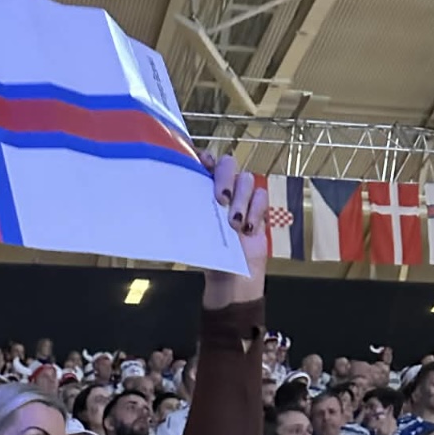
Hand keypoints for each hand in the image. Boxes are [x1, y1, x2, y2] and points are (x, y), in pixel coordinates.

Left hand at [201, 154, 266, 309]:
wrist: (231, 278)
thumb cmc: (210, 255)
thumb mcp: (195, 233)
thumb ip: (190, 213)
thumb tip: (171, 205)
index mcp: (203, 189)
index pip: (204, 162)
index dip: (204, 157)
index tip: (202, 164)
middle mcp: (224, 187)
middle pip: (228, 164)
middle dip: (225, 178)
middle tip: (221, 199)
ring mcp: (242, 197)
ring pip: (246, 180)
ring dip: (241, 200)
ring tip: (234, 225)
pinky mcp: (259, 209)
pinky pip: (262, 196)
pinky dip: (256, 210)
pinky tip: (248, 229)